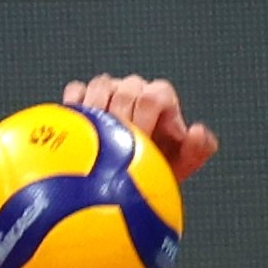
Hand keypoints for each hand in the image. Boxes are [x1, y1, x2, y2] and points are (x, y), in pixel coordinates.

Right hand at [65, 73, 216, 181]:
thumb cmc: (155, 174)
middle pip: (126, 91)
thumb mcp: (180, 169)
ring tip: (92, 140)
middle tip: (114, 147)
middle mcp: (135, 89)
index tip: (140, 143)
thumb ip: (197, 151)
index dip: (146, 118)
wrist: (125, 182)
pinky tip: (71, 132)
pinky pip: (75, 92)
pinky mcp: (83, 96)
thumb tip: (196, 131)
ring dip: (96, 110)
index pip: (154, 96)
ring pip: (100, 86)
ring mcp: (109, 89)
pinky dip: (73, 107)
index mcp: (160, 98)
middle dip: (121, 118)